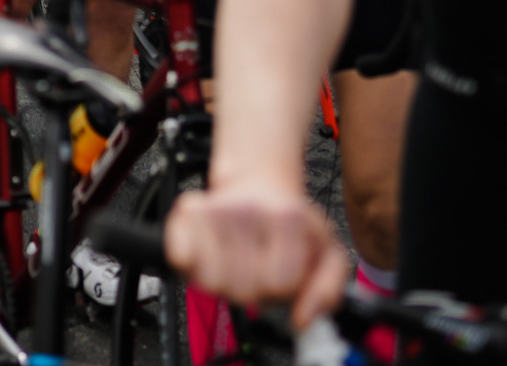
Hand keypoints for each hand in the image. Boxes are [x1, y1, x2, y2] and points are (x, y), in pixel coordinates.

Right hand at [165, 183, 349, 330]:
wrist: (259, 185)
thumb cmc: (290, 226)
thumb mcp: (326, 255)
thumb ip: (326, 292)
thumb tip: (302, 320)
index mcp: (288, 219)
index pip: (280, 284)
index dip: (282, 292)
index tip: (282, 278)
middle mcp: (249, 210)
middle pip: (244, 288)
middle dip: (253, 291)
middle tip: (257, 272)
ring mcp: (215, 209)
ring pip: (212, 282)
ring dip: (224, 283)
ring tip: (236, 265)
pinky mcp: (187, 212)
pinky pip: (180, 259)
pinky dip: (191, 267)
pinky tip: (210, 255)